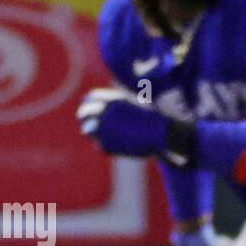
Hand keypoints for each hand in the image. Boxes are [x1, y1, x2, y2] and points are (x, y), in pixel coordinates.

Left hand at [77, 88, 192, 164]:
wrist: (162, 135)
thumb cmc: (153, 119)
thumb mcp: (135, 103)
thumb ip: (118, 102)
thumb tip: (102, 102)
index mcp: (110, 99)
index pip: (90, 98)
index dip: (89, 103)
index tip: (90, 108)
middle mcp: (103, 111)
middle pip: (83, 113)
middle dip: (85, 118)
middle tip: (90, 125)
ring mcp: (102, 128)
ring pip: (86, 130)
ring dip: (92, 134)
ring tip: (105, 138)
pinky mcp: (106, 144)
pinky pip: (100, 146)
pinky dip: (108, 147)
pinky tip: (121, 147)